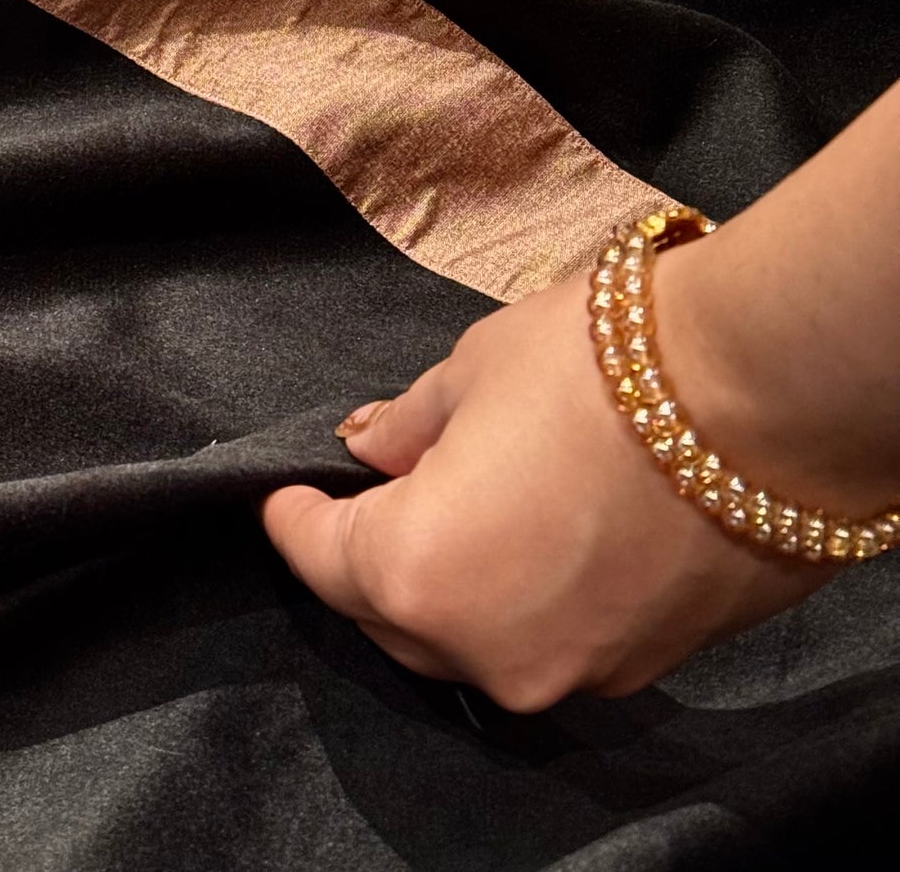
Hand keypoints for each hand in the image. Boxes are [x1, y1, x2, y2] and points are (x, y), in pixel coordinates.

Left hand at [262, 271, 826, 711]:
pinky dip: (513, 601)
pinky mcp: (630, 669)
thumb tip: (368, 447)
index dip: (293, 516)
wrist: (758, 398)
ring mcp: (563, 672)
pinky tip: (525, 538)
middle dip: (364, 557)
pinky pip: (537, 646)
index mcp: (417, 573)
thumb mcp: (469, 372)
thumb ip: (406, 426)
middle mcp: (482, 649)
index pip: (321, 559)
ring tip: (447, 509)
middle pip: (386, 617)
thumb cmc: (595, 367)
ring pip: (464, 643)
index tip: (282, 490)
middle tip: (364, 493)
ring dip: (441, 587)